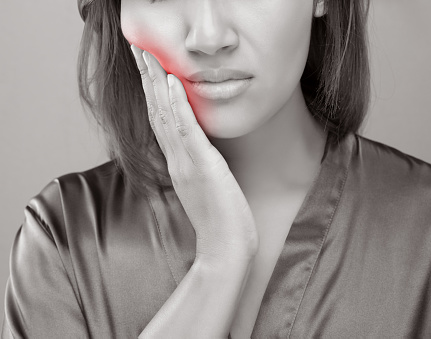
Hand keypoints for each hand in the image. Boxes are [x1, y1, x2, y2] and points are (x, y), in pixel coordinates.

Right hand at [130, 44, 258, 262]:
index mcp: (178, 163)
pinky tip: (172, 83)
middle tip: (137, 49)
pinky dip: (178, 105)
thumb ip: (198, 167)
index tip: (148, 68)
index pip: (161, 121)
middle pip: (156, 112)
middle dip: (147, 79)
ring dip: (156, 83)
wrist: (225, 249)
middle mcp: (177, 160)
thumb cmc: (220, 220)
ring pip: (165, 116)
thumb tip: (198, 152)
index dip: (153, 93)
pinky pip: (187, 131)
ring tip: (147, 55)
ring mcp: (186, 162)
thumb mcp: (206, 187)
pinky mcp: (202, 166)